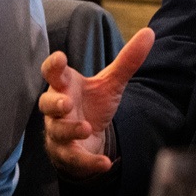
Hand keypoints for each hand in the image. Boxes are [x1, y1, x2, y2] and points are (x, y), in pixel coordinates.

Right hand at [38, 28, 154, 178]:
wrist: (89, 136)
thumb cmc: (92, 103)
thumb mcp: (111, 82)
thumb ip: (127, 60)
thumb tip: (149, 33)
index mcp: (65, 86)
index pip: (53, 72)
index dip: (54, 66)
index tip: (60, 59)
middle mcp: (57, 108)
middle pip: (46, 104)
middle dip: (54, 103)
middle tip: (66, 103)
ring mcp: (59, 131)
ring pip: (57, 132)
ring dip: (70, 130)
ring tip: (85, 128)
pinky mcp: (67, 154)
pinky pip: (74, 158)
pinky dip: (89, 162)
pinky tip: (104, 163)